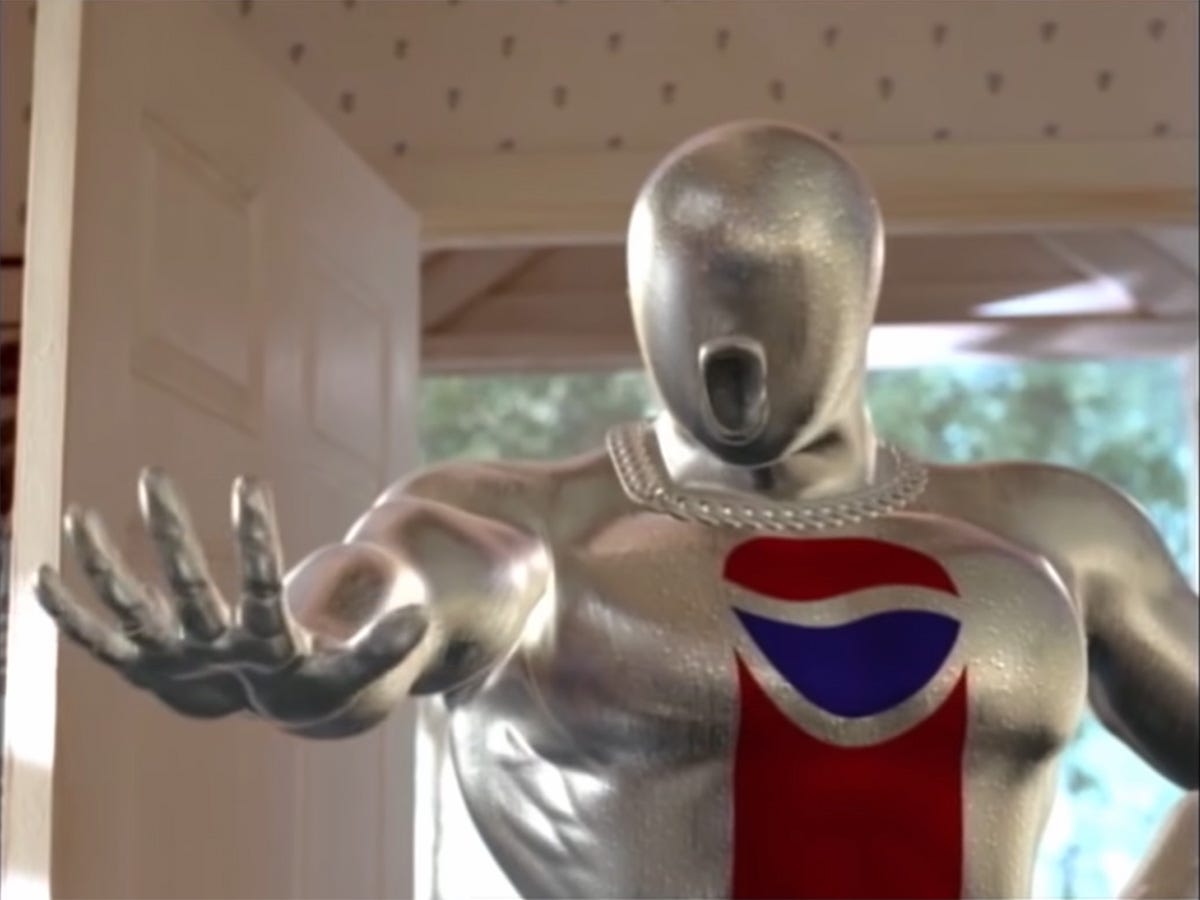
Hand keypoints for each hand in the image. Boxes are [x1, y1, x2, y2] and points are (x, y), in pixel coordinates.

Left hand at [35, 468, 427, 726]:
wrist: (275, 710)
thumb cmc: (319, 677)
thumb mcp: (356, 666)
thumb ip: (384, 643)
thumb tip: (418, 617)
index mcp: (266, 652)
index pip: (258, 590)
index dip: (254, 538)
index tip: (247, 482)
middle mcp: (212, 658)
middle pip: (185, 594)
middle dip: (170, 536)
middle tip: (154, 478)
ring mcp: (171, 662)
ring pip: (129, 613)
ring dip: (100, 568)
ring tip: (75, 515)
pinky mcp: (145, 666)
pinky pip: (98, 642)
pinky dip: (68, 614)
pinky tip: (38, 576)